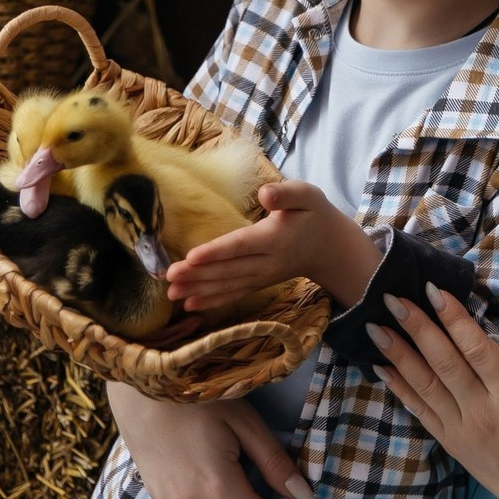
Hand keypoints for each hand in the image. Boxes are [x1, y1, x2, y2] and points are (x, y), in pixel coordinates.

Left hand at [168, 179, 383, 310]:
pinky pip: (234, 295)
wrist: (330, 247)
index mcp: (275, 238)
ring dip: (199, 290)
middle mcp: (268, 262)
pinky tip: (190, 306)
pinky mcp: (259, 283)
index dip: (216, 252)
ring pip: (228, 285)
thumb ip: (286, 193)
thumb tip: (264, 194)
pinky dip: (212, 301)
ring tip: (171, 293)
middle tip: (169, 276)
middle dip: (198, 274)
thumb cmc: (315, 214)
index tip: (192, 256)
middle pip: (229, 270)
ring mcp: (263, 276)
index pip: (241, 246)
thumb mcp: (308, 195)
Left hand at [368, 286, 498, 498]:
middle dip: (416, 326)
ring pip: (425, 385)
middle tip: (390, 297)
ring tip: (374, 327)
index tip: (432, 289)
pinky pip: (421, 412)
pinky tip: (381, 368)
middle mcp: (482, 411)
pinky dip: (400, 388)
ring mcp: (462, 430)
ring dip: (398, 354)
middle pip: (443, 361)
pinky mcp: (452, 444)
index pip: (476, 347)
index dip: (453, 317)